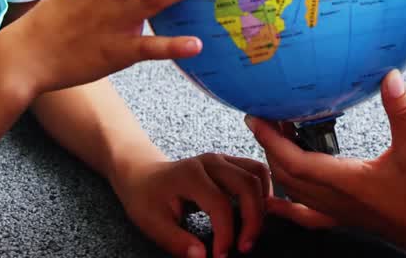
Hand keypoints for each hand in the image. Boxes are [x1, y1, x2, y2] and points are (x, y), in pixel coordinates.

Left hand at [113, 154, 271, 257]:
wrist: (142, 176)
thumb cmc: (146, 199)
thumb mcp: (153, 223)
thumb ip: (177, 241)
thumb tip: (202, 257)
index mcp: (190, 175)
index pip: (220, 204)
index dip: (226, 234)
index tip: (220, 256)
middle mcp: (210, 162)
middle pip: (247, 184)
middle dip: (252, 219)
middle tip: (245, 247)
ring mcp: (221, 159)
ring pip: (257, 173)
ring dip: (263, 202)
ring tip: (253, 230)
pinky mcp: (228, 162)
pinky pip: (255, 171)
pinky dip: (263, 190)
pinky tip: (256, 211)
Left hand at [246, 71, 405, 253]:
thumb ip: (401, 111)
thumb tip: (390, 77)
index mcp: (344, 181)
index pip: (294, 160)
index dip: (271, 139)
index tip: (256, 117)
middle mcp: (334, 199)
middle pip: (286, 173)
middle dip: (269, 145)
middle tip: (264, 117)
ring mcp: (338, 211)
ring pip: (293, 191)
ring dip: (279, 164)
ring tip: (276, 137)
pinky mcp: (346, 217)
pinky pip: (306, 214)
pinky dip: (286, 206)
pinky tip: (275, 203)